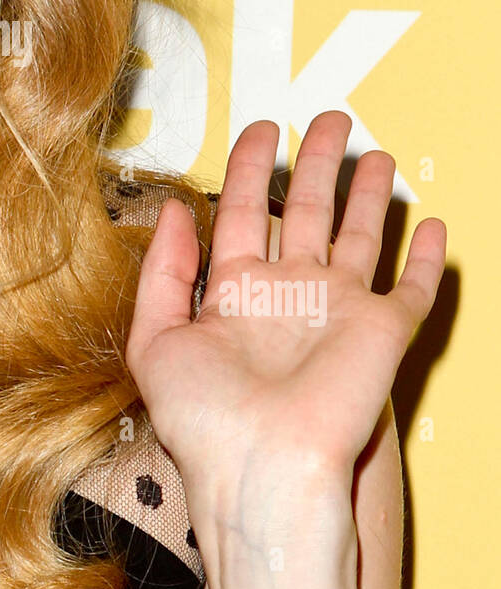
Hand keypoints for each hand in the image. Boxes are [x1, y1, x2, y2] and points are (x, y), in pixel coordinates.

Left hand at [125, 111, 445, 489]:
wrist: (264, 469)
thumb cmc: (205, 419)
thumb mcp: (155, 339)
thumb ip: (161, 272)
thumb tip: (175, 210)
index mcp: (235, 292)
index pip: (244, 210)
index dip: (250, 166)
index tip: (261, 128)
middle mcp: (290, 294)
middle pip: (307, 210)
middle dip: (317, 162)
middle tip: (329, 119)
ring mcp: (339, 310)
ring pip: (359, 235)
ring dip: (369, 195)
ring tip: (375, 153)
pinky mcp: (383, 331)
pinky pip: (412, 288)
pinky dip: (425, 259)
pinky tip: (432, 226)